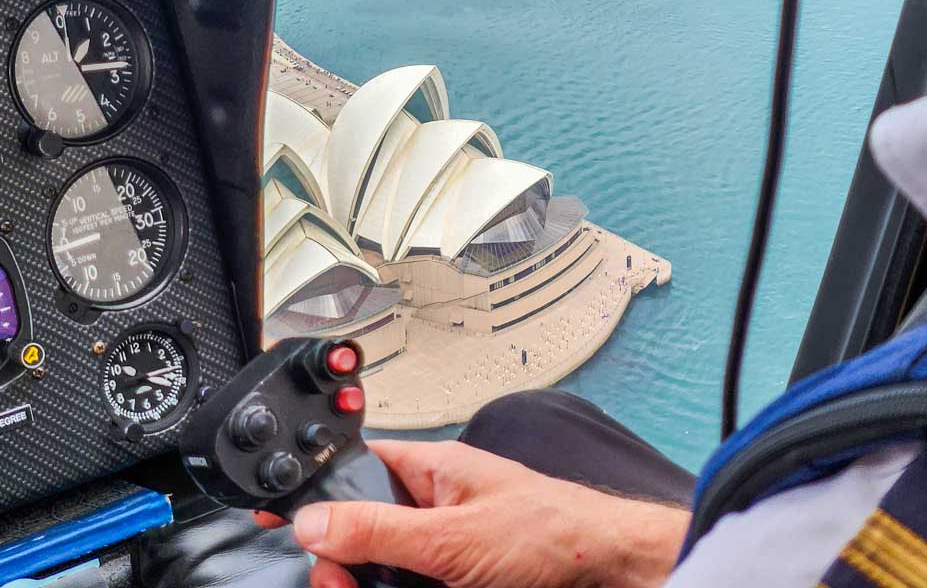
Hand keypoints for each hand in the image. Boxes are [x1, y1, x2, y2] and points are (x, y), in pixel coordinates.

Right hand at [256, 439, 688, 587]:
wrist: (607, 570)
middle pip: (363, 526)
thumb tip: (313, 520)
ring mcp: (448, 544)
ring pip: (384, 565)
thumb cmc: (550, 533)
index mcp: (431, 469)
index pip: (357, 466)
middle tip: (336, 584)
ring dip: (368, 582)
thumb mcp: (450, 537)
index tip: (275, 513)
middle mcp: (436, 502)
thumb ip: (379, 528)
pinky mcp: (460, 577)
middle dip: (341, 558)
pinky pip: (412, 583)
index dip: (317, 490)